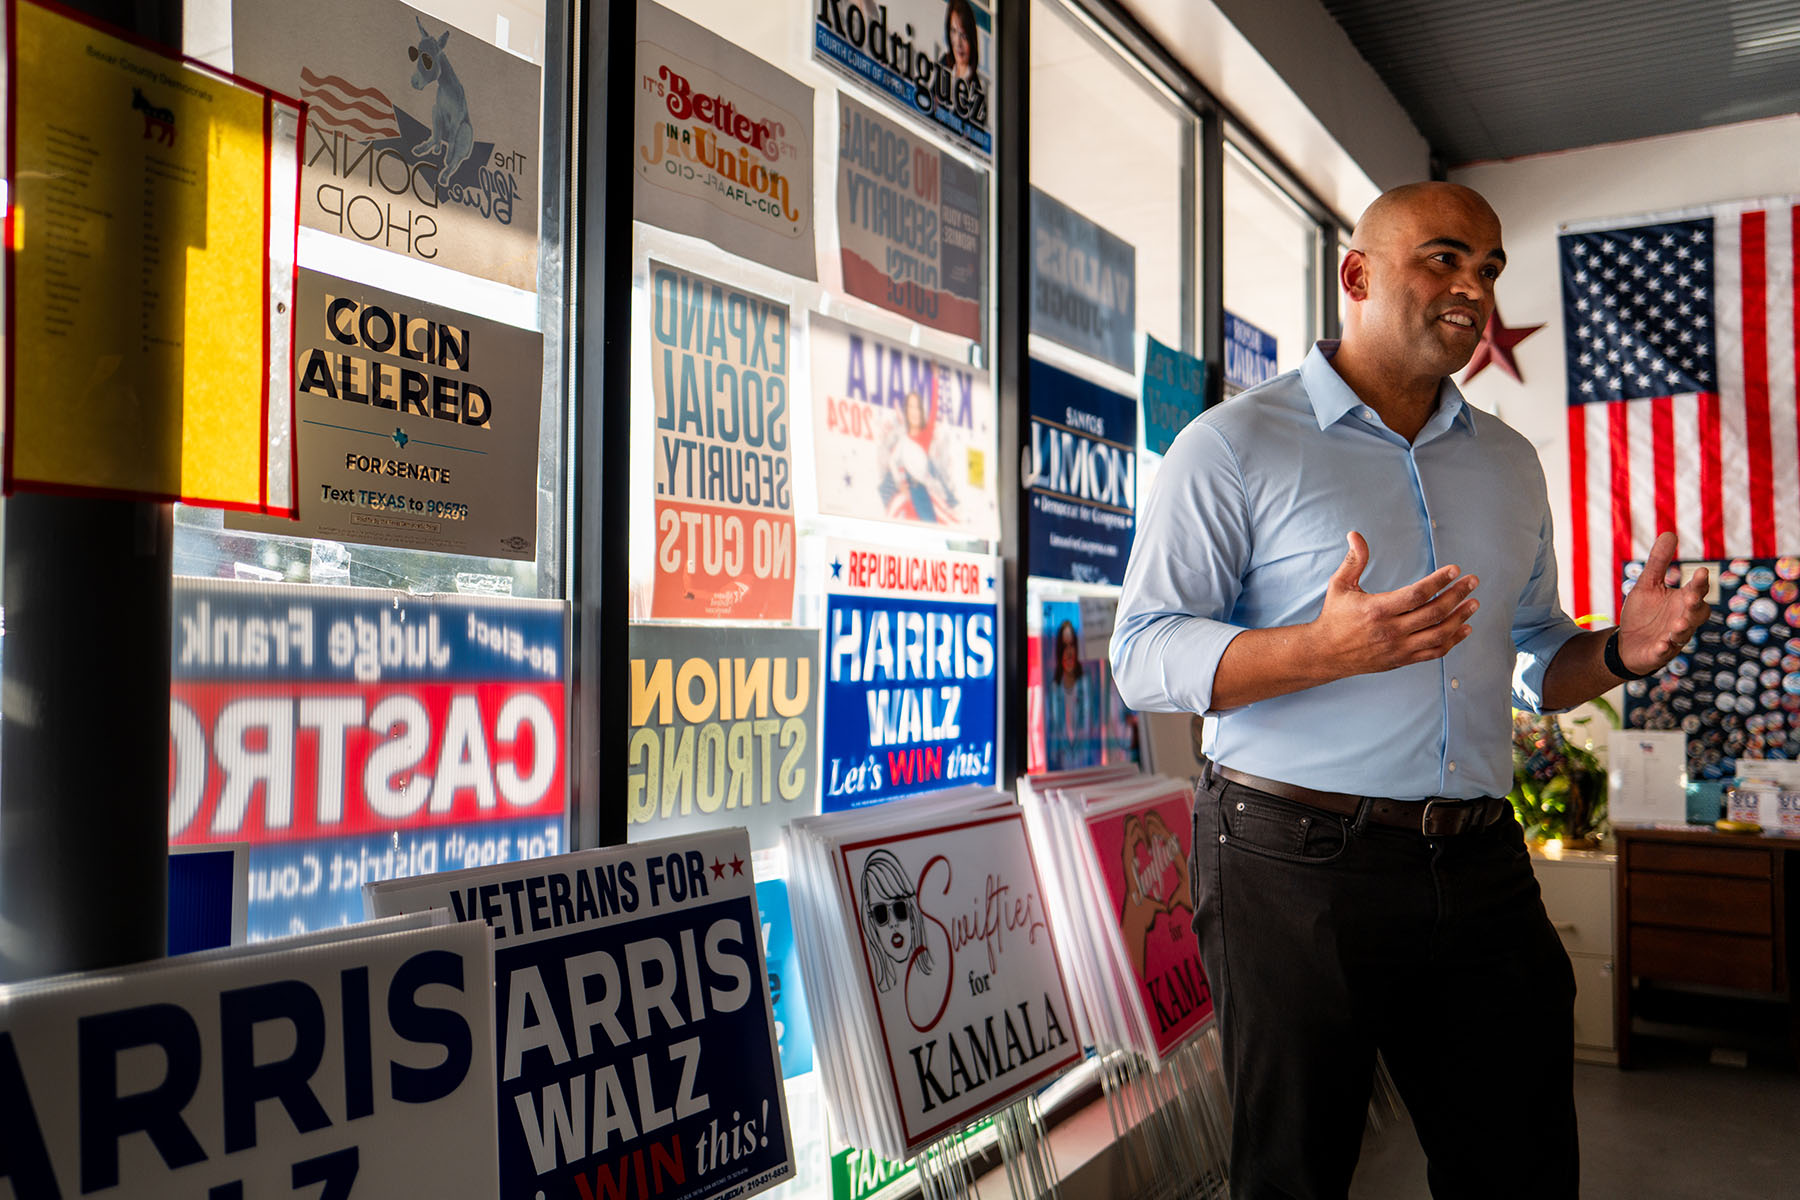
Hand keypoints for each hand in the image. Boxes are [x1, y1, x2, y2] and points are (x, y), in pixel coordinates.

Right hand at [1313, 532, 1479, 676]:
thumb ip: (1353, 561)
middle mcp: (1391, 631)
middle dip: (1457, 595)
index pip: (1417, 594)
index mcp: (1377, 610)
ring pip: (1439, 634)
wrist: (1325, 654)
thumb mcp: (1339, 585)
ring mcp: (1398, 648)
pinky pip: (1434, 652)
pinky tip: (1464, 628)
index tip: (1455, 570)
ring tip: (1473, 603)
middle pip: (1434, 613)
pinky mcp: (1402, 660)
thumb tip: (1355, 535)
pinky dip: (1453, 641)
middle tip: (1472, 582)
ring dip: (1460, 618)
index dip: (1439, 581)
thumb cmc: (1334, 616)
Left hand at [1616, 532, 1710, 673]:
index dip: (1700, 582)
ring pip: (1683, 635)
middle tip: (1691, 597)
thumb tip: (1669, 533)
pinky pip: (1665, 653)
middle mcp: (1683, 620)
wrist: (1627, 644)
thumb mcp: (1647, 584)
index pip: (1697, 591)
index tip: (1701, 571)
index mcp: (1683, 602)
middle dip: (1694, 605)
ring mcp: (1673, 638)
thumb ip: (1659, 562)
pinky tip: (1662, 645)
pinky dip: (1665, 649)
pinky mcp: (1659, 654)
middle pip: (1696, 613)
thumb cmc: (1644, 613)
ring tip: (1678, 624)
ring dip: (1682, 629)